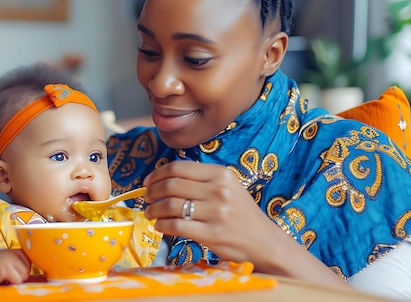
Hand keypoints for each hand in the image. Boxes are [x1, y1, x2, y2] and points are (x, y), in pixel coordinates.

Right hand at [0, 249, 30, 284]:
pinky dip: (11, 282)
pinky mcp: (5, 269)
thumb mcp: (10, 259)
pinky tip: (2, 278)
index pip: (31, 264)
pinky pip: (17, 280)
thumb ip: (20, 263)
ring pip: (24, 276)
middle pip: (28, 271)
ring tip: (5, 275)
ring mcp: (10, 260)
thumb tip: (33, 272)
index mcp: (18, 250)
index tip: (14, 271)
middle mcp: (15, 253)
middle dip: (20, 276)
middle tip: (8, 274)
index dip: (23, 271)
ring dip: (16, 280)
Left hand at [143, 160, 273, 262]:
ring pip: (170, 205)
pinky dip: (162, 225)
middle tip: (146, 198)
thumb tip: (164, 178)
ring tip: (150, 213)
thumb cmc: (241, 214)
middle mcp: (219, 190)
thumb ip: (201, 180)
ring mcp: (216, 212)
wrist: (264, 242)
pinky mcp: (212, 234)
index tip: (148, 182)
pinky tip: (160, 226)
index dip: (157, 174)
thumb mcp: (228, 188)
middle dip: (152, 192)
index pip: (179, 168)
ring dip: (153, 209)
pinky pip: (176, 226)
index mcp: (221, 174)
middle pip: (171, 185)